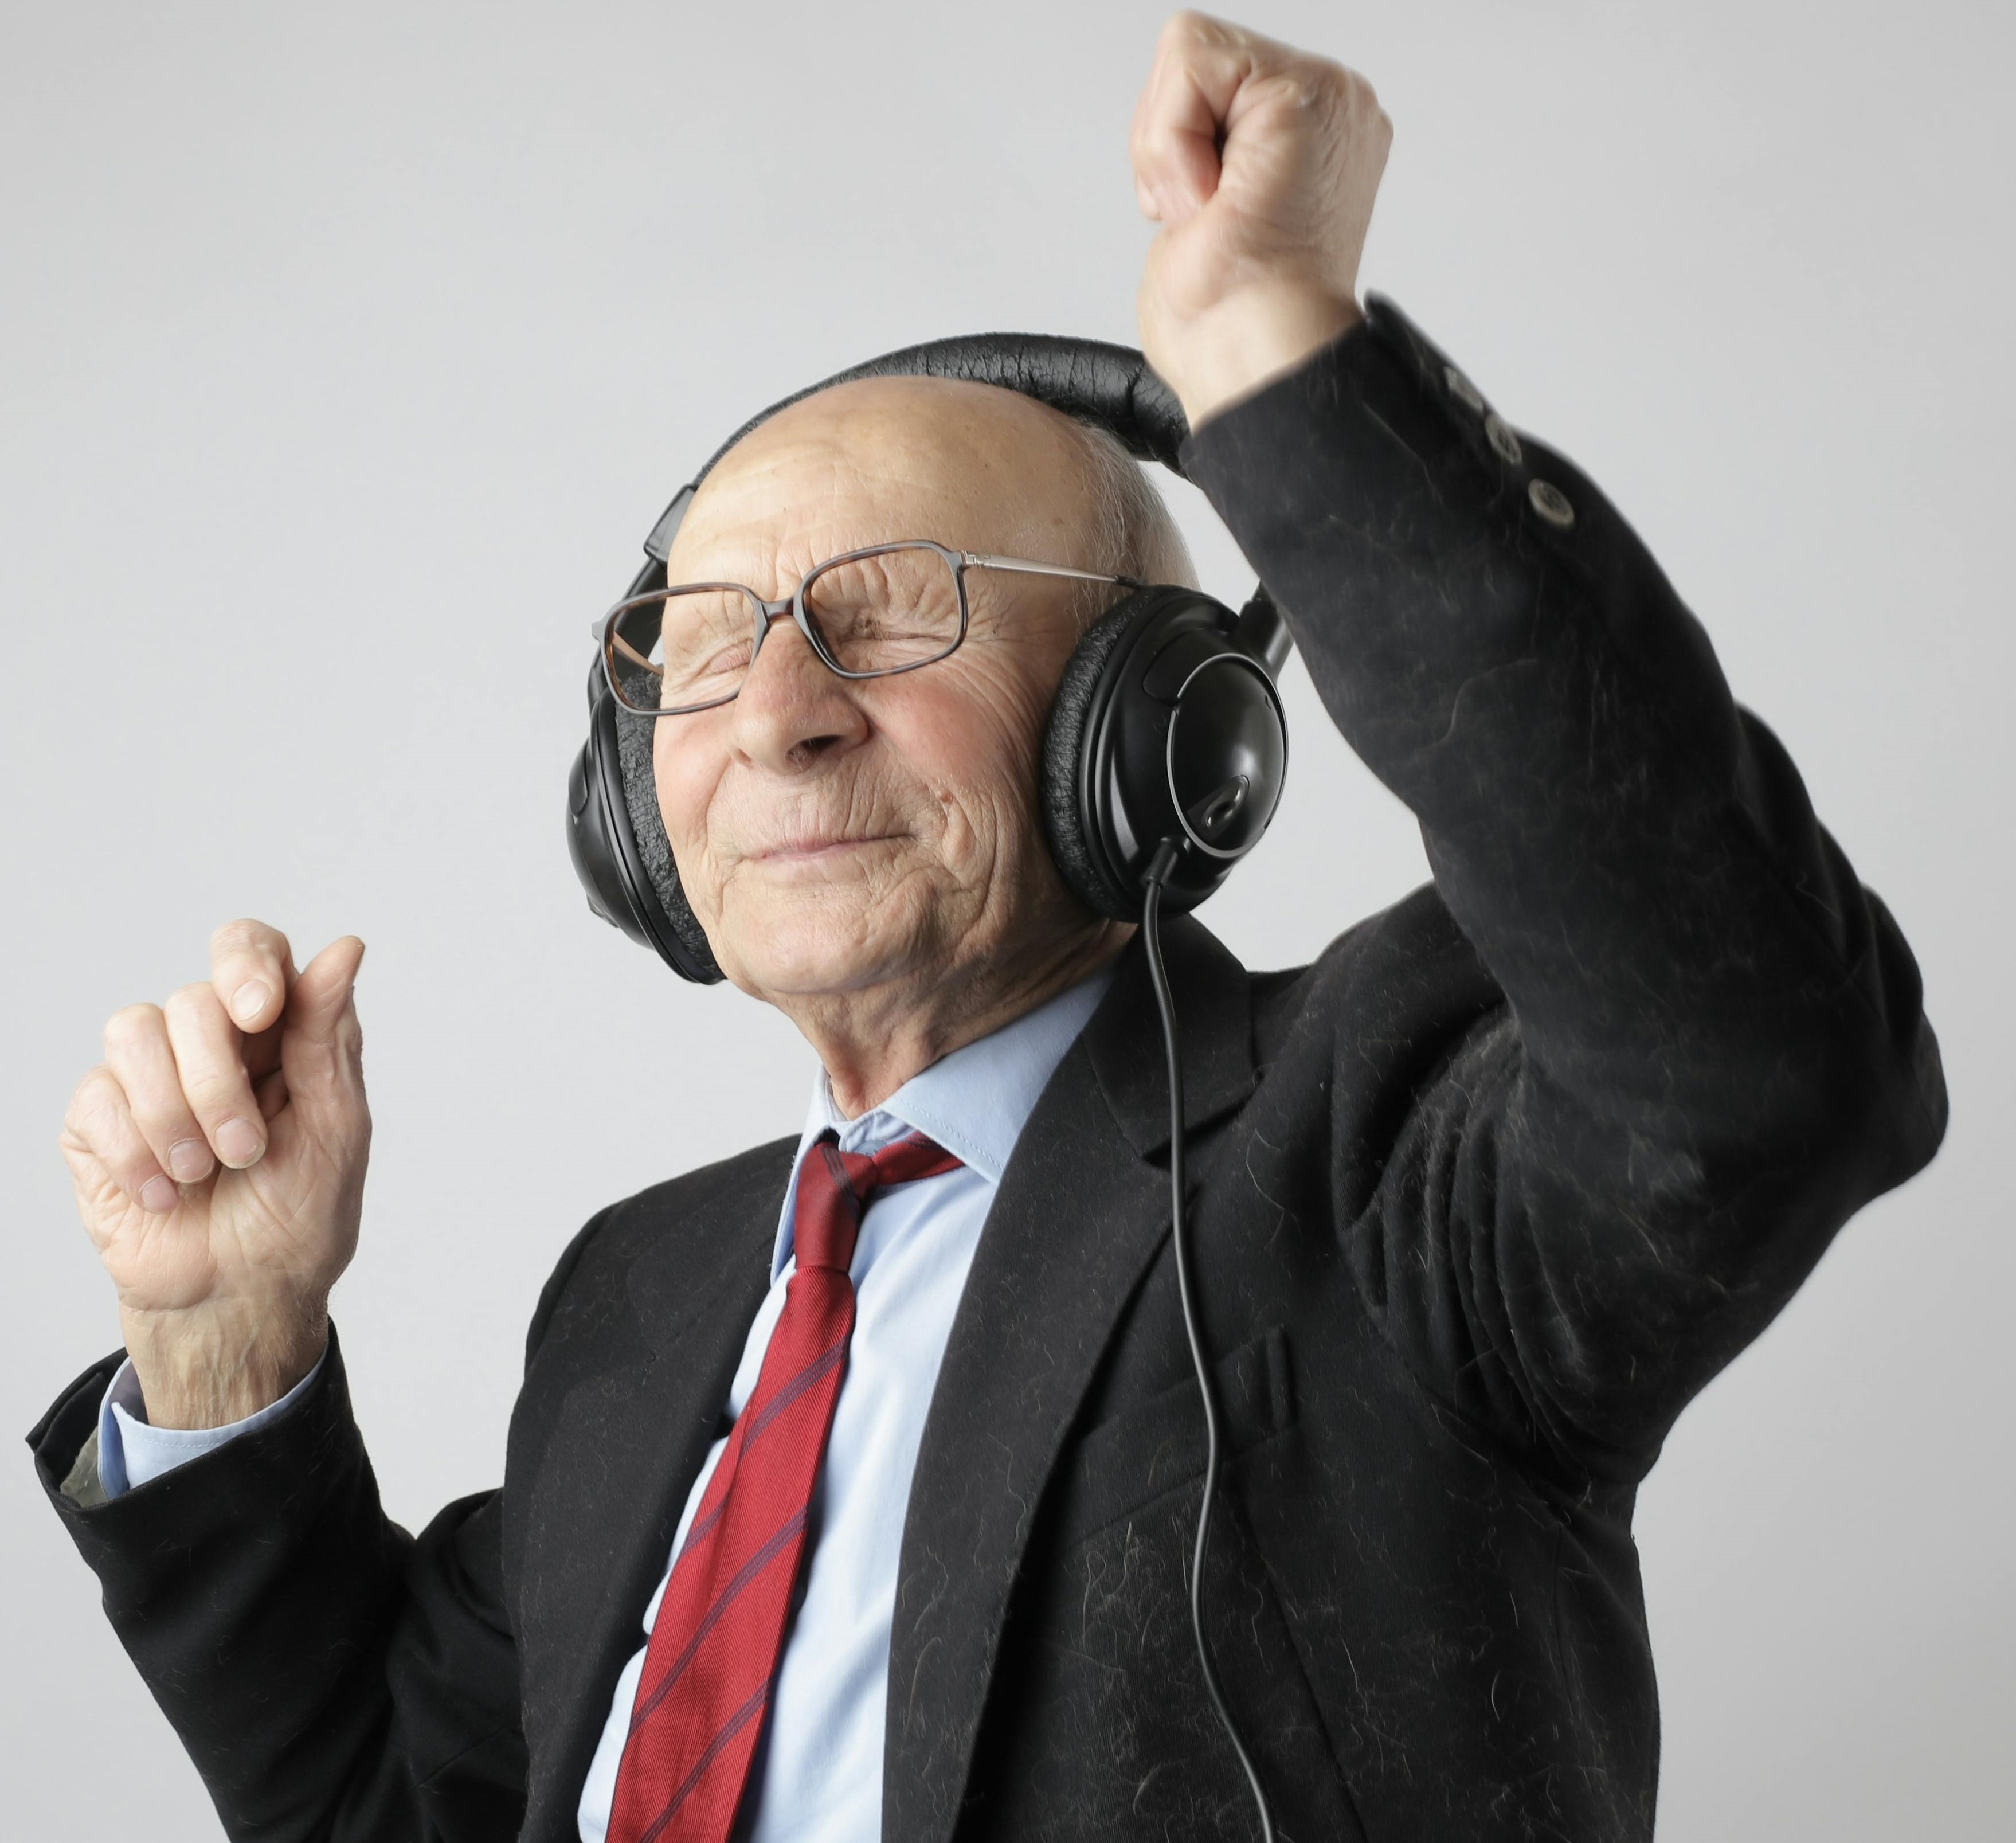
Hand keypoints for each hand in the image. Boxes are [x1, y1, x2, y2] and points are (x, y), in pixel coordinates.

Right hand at [60, 922, 369, 1427]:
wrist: (238, 1298)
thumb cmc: (298, 1217)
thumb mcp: (335, 1129)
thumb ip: (329, 1036)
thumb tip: (346, 948)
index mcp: (276, 1034)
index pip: (249, 949)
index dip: (246, 964)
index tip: (260, 1013)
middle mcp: (209, 1042)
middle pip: (192, 998)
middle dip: (219, 1082)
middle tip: (246, 1150)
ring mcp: (148, 1076)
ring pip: (132, 1031)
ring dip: (175, 1115)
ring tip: (205, 1173)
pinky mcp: (96, 1120)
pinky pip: (95, 1096)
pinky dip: (136, 1152)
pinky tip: (165, 1194)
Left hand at [1131, 11, 1391, 426]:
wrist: (1256, 358)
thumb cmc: (1230, 321)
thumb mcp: (1198, 209)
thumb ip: (1200, 147)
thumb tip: (1181, 138)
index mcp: (1313, 137)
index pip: (1207, 78)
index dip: (1174, 145)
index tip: (1203, 214)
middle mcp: (1331, 109)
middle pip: (1195, 54)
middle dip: (1166, 138)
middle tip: (1204, 212)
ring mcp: (1328, 98)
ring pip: (1189, 51)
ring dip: (1168, 145)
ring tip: (1212, 208)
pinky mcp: (1306, 95)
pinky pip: (1190, 61)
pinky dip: (1173, 139)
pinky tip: (1213, 196)